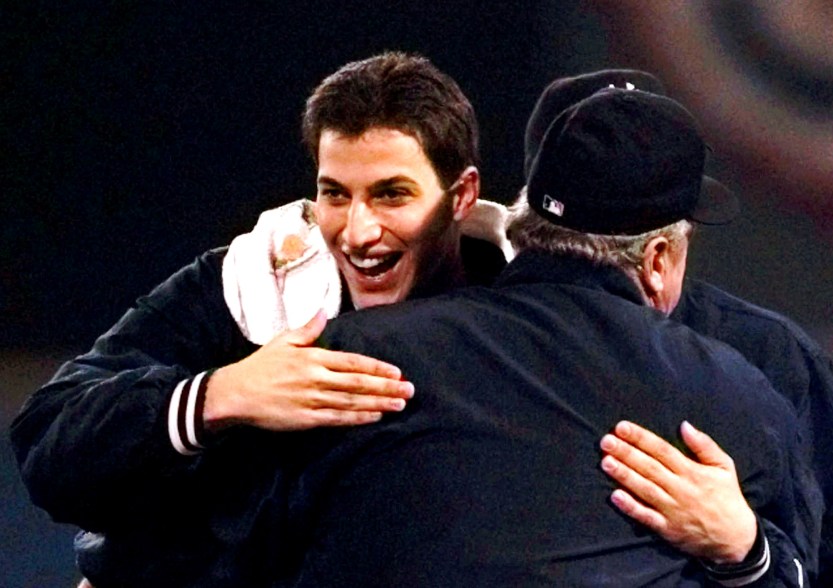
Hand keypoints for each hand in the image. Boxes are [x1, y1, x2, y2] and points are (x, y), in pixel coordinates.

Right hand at [204, 310, 413, 431]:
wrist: (236, 393)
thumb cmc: (260, 366)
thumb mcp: (283, 341)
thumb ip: (307, 329)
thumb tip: (323, 312)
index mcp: (314, 358)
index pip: (353, 362)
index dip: (377, 368)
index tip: (397, 371)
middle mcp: (317, 379)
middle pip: (359, 383)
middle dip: (387, 387)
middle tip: (410, 390)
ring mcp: (313, 400)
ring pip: (353, 402)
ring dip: (379, 403)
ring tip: (400, 404)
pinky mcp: (307, 419)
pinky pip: (338, 419)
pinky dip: (359, 418)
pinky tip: (376, 417)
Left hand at [599, 420, 756, 563]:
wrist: (737, 539)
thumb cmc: (728, 498)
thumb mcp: (724, 467)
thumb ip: (704, 445)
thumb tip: (685, 425)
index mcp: (692, 472)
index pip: (662, 450)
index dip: (641, 438)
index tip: (621, 427)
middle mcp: (680, 489)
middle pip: (649, 467)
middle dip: (626, 453)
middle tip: (606, 441)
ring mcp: (673, 509)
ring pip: (645, 489)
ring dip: (624, 476)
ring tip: (605, 462)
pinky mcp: (668, 529)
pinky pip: (647, 517)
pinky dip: (631, 507)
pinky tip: (615, 497)